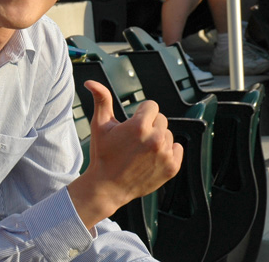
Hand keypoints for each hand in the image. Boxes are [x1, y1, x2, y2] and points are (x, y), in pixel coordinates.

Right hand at [69, 81, 182, 227]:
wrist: (108, 186)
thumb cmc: (103, 154)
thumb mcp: (99, 124)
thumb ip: (101, 99)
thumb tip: (91, 82)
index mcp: (139, 126)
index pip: (151, 105)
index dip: (140, 113)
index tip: (132, 124)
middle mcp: (155, 138)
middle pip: (161, 118)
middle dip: (149, 124)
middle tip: (135, 138)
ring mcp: (165, 154)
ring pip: (168, 134)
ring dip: (158, 138)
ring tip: (141, 149)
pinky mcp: (172, 167)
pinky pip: (178, 148)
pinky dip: (168, 151)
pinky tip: (152, 157)